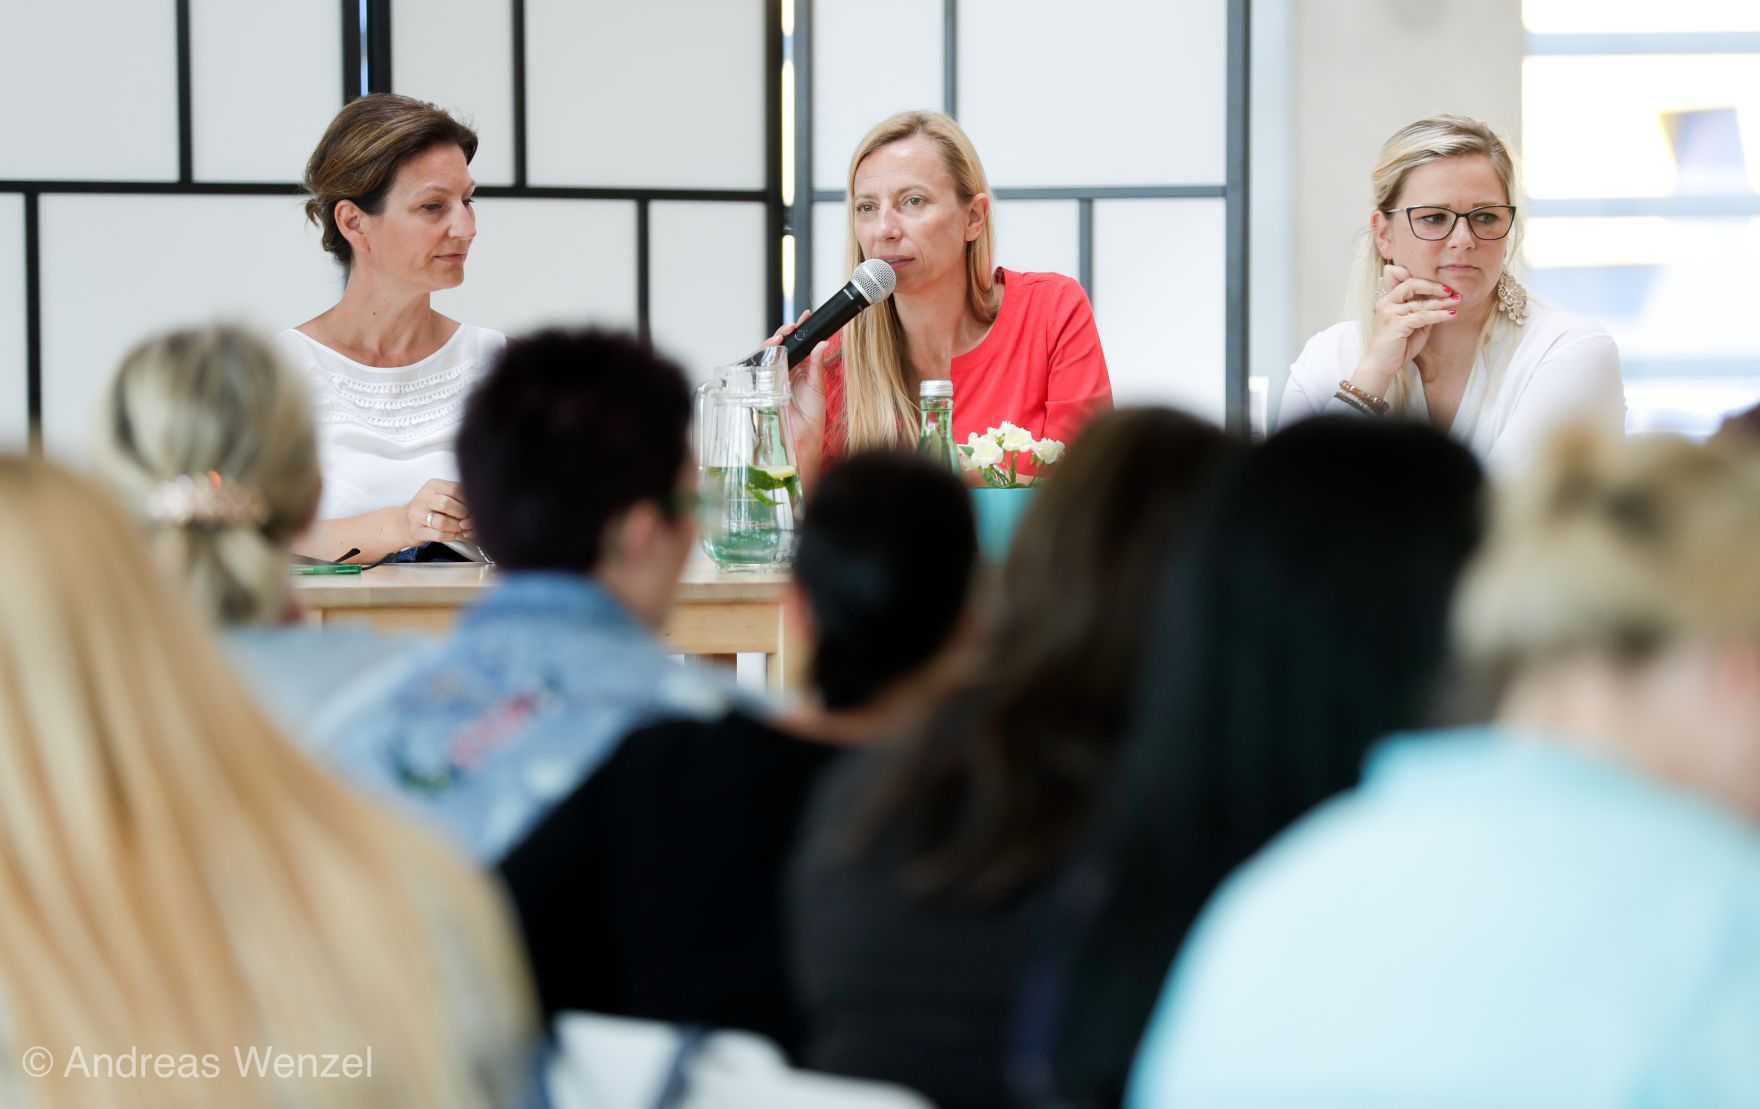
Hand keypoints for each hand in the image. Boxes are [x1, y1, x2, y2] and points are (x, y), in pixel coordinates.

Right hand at [402, 478, 472, 547]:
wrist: (402, 523)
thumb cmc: (426, 509)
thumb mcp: (440, 495)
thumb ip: (458, 498)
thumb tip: (479, 506)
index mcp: (432, 485)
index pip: (455, 489)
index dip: (469, 500)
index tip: (474, 507)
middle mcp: (423, 498)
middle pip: (448, 504)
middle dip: (462, 514)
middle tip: (467, 519)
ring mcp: (417, 515)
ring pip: (443, 521)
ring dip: (456, 527)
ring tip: (459, 527)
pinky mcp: (416, 531)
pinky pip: (439, 535)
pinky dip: (450, 536)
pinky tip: (452, 533)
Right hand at [765, 311, 827, 437]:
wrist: (803, 435)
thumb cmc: (812, 415)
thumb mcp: (817, 386)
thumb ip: (817, 364)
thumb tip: (823, 344)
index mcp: (800, 368)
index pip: (798, 344)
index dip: (799, 330)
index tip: (805, 317)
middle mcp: (785, 370)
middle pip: (780, 345)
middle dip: (783, 333)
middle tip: (791, 326)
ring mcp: (773, 377)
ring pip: (767, 354)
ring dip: (772, 343)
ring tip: (781, 336)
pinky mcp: (764, 386)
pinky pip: (759, 369)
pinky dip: (761, 358)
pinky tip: (769, 351)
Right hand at [1353, 264, 1459, 396]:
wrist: (1381, 366)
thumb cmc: (1397, 348)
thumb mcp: (1413, 326)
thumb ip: (1422, 313)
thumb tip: (1441, 303)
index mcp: (1388, 301)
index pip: (1404, 280)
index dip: (1424, 280)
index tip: (1443, 286)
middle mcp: (1386, 303)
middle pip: (1411, 284)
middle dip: (1433, 285)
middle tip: (1451, 290)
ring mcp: (1389, 313)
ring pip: (1420, 302)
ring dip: (1442, 302)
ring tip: (1457, 301)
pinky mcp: (1396, 324)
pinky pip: (1423, 316)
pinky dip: (1439, 315)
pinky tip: (1452, 314)